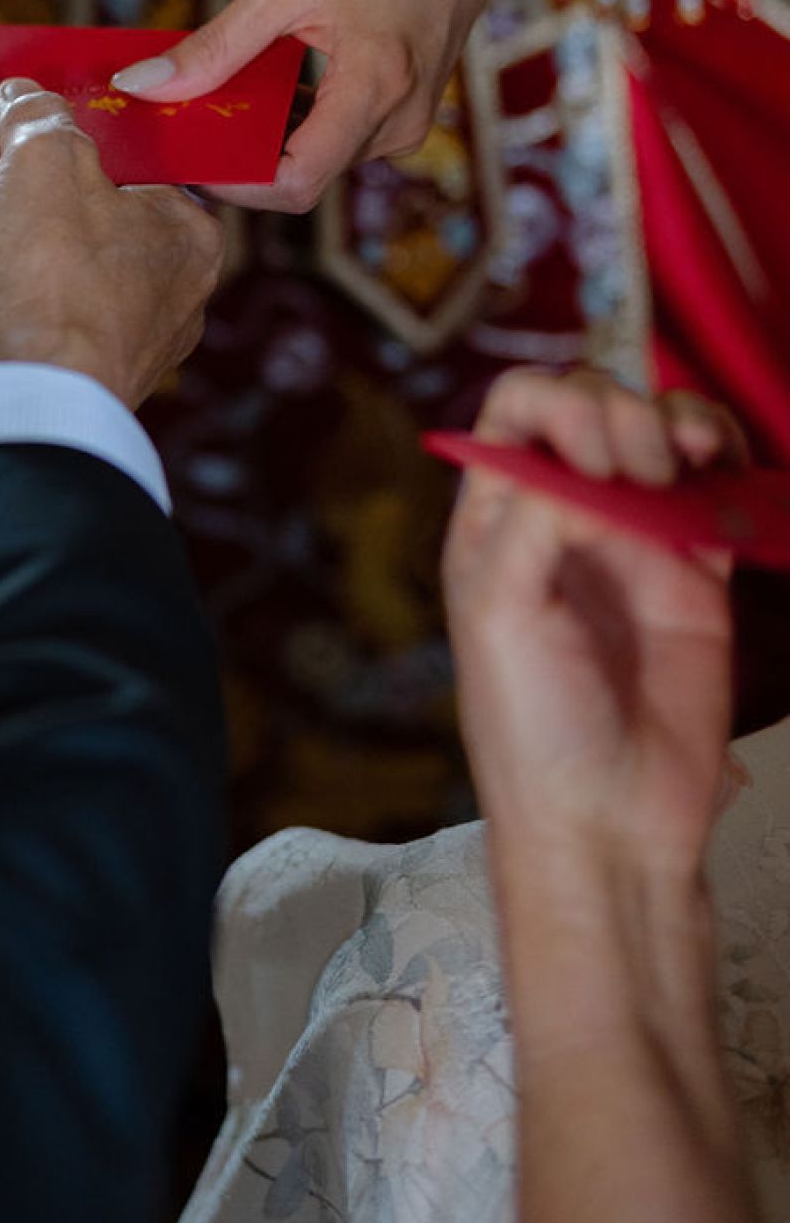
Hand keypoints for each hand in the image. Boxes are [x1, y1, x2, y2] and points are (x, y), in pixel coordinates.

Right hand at [0, 79, 223, 407]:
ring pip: (21, 282)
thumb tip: (21, 96)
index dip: (63, 144)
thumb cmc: (53, 276)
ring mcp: (106, 346)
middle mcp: (157, 295)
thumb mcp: (43, 160)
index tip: (12, 136)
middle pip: (60, 225)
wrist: (25, 405)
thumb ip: (35, 114)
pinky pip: (7, 336)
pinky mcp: (59, 387)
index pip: (128, 167)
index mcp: (182, 234)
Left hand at [110, 0, 516, 210]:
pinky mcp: (403, 109)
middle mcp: (398, 123)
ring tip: (220, 85)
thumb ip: (215, 46)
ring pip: (316, 154)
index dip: (232, 183)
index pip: (295, 183)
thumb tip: (142, 85)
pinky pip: (337, 132)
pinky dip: (294, 115)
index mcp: (375, 91)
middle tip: (183, 113)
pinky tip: (267, 76)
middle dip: (238, 152)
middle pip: (301, 172)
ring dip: (264, 132)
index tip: (184, 152)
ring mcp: (406, 121)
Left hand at [444, 369, 744, 881]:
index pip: (519, 411)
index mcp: (497, 517)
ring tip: (686, 461)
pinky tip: (722, 468)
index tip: (591, 458)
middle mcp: (563, 516)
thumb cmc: (532, 727)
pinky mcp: (697, 568)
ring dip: (679, 421)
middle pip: (594, 405)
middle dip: (621, 415)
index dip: (558, 406)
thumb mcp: (500, 613)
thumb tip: (593, 465)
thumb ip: (536, 521)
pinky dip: (725, 457)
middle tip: (637, 475)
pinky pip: (716, 485)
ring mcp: (634, 538)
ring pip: (661, 430)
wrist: (610, 817)